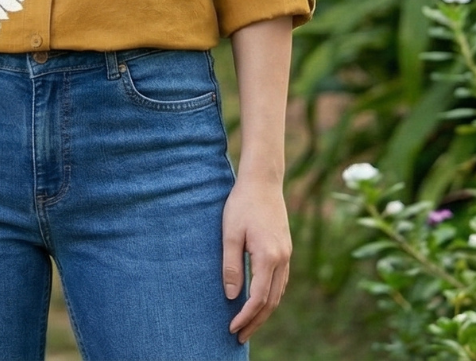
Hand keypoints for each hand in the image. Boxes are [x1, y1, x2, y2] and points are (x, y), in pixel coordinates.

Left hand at [222, 176, 291, 343]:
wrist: (263, 180)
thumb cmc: (242, 203)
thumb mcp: (230, 233)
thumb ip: (231, 265)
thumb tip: (232, 296)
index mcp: (268, 256)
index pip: (259, 298)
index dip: (245, 317)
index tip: (232, 328)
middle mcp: (282, 259)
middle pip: (272, 301)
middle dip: (256, 322)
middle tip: (239, 337)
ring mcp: (287, 254)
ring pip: (279, 293)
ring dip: (265, 312)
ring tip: (249, 325)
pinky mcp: (286, 249)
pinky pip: (281, 281)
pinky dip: (271, 297)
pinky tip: (261, 301)